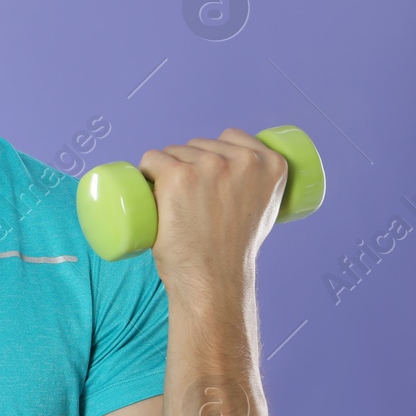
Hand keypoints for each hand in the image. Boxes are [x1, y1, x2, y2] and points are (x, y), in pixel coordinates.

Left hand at [137, 128, 289, 303]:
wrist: (213, 279)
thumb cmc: (233, 250)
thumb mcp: (264, 210)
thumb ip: (259, 186)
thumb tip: (245, 174)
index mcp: (271, 164)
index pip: (230, 137)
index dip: (212, 152)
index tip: (205, 176)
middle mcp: (243, 160)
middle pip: (197, 145)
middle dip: (187, 165)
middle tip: (189, 202)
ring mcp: (209, 166)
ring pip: (172, 153)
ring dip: (164, 171)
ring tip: (174, 204)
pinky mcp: (177, 176)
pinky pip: (151, 159)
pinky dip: (145, 171)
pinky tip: (147, 187)